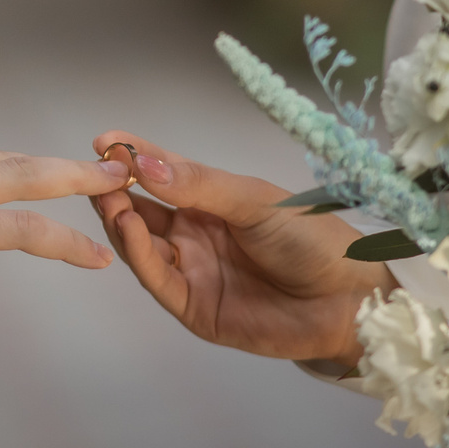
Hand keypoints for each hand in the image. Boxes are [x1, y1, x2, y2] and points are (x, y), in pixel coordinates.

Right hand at [89, 131, 392, 369]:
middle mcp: (195, 236)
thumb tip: (143, 163)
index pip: (162, 175)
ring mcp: (193, 273)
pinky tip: (130, 230)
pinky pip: (158, 281)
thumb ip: (198, 184)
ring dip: (122, 222)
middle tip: (96, 172)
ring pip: (143, 246)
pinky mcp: (195, 309)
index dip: (133, 157)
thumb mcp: (254, 201)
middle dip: (117, 191)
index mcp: (211, 203)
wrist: (352, 300)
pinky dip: (139, 255)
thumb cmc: (313, 240)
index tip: (104, 139)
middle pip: (142, 212)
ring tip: (109, 199)